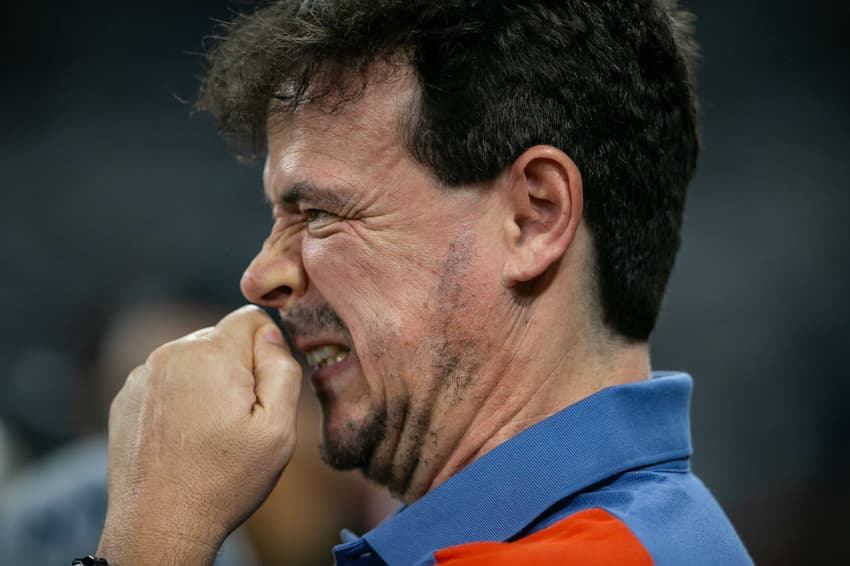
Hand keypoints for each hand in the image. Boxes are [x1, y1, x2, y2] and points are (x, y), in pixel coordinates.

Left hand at [97, 305, 301, 565]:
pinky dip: (180, 398)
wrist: (159, 526)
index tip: (261, 392)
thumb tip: (271, 336)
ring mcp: (142, 376)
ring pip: (193, 359)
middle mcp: (171, 354)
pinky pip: (166, 380)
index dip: (266, 352)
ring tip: (208, 432)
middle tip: (237, 420)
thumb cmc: (224, 481)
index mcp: (211, 355)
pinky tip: (183, 437)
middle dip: (236, 368)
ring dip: (207, 383)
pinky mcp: (126, 397)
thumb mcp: (278, 431)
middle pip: (221, 339)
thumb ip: (283, 371)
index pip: (252, 319)